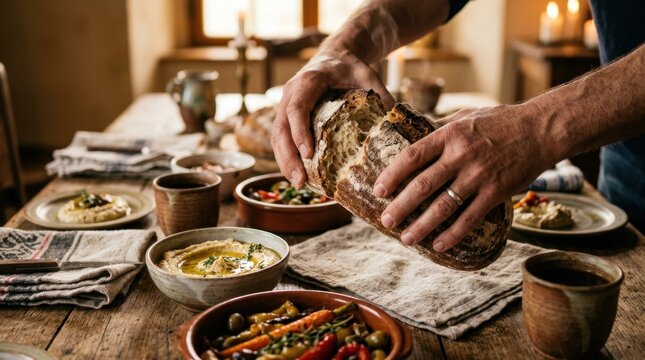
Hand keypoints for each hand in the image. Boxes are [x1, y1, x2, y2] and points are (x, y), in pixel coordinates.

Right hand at [271, 50, 393, 187]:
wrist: (335, 56)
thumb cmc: (351, 67)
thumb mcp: (369, 76)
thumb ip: (381, 97)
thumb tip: (395, 126)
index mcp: (308, 81)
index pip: (298, 109)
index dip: (299, 132)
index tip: (308, 154)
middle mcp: (290, 93)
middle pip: (281, 128)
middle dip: (288, 157)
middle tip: (300, 180)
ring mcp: (285, 105)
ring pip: (277, 136)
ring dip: (284, 162)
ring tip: (299, 184)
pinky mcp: (286, 116)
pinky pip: (281, 139)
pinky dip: (286, 158)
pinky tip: (298, 175)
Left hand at [373, 105, 555, 251]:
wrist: (540, 129)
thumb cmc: (499, 121)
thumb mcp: (465, 117)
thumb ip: (439, 129)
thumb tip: (412, 135)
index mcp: (449, 135)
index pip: (412, 156)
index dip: (392, 175)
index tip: (378, 190)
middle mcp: (462, 156)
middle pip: (422, 185)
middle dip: (400, 206)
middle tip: (385, 221)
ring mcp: (479, 176)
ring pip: (443, 207)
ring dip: (422, 226)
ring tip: (406, 239)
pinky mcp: (496, 192)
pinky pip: (470, 219)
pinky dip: (453, 235)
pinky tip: (439, 246)